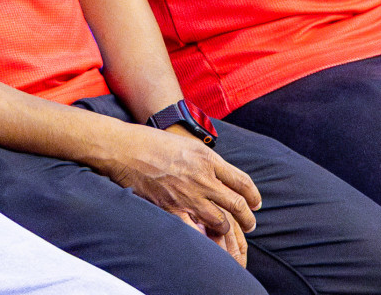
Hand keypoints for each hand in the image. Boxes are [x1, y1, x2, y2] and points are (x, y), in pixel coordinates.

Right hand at [92, 120, 259, 248]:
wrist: (125, 148)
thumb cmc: (153, 142)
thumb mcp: (187, 144)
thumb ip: (206, 160)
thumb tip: (220, 173)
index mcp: (208, 159)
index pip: (242, 181)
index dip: (253, 196)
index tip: (255, 203)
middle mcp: (202, 177)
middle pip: (236, 203)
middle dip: (248, 218)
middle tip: (251, 223)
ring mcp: (187, 194)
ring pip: (220, 220)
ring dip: (227, 229)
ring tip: (228, 232)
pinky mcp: (171, 207)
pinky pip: (194, 229)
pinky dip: (202, 236)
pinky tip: (205, 238)